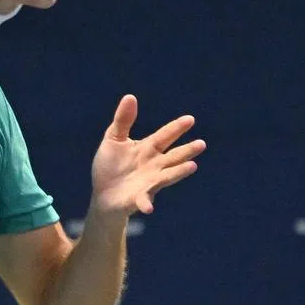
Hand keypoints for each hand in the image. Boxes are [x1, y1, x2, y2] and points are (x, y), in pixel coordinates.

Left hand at [89, 95, 204, 225]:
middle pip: (173, 156)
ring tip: (192, 166)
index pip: (165, 136)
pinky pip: (144, 201)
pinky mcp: (139, 198)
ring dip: (179, 172)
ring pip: (167, 176)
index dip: (176, 128)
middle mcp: (154, 165)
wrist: (103, 194)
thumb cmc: (110, 166)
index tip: (190, 119)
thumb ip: (123, 120)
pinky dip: (146, 203)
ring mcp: (149, 182)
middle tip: (201, 143)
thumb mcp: (113, 139)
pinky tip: (149, 208)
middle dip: (186, 150)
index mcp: (147, 149)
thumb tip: (130, 96)